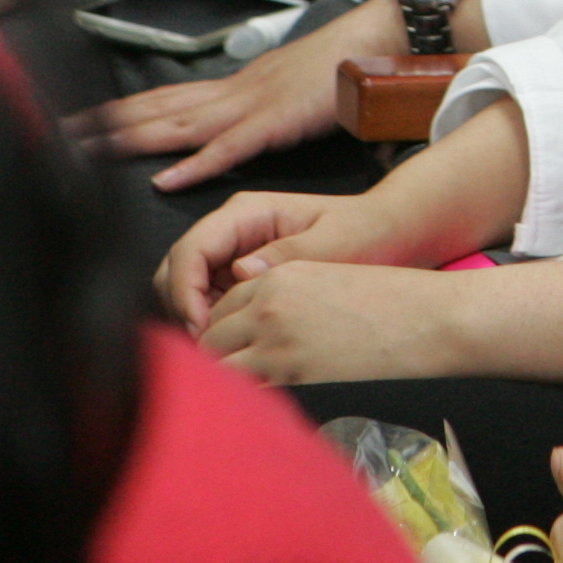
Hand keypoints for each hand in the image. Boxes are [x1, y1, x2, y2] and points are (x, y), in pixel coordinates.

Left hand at [77, 0, 405, 192]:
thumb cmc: (348, 68)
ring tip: (84, 153)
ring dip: (129, 140)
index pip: (166, 100)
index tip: (79, 122)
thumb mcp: (295, 95)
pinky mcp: (278, 121)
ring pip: (178, 124)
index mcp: (237, 89)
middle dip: (102, 124)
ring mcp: (252, 104)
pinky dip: (196, 162)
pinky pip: (230, 146)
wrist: (386, 37)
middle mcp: (234, 92)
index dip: (120, 112)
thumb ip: (268, 117)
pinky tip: (166, 178)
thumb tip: (247, 136)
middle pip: (155, 109)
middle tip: (53, 135)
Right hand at [158, 188, 381, 327]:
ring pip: (185, 288)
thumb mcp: (333, 242)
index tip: (201, 328)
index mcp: (247, 212)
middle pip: (176, 269)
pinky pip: (207, 301)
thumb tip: (241, 271)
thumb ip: (288, 254)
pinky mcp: (237, 276)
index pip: (191, 249)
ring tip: (221, 350)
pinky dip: (210, 324)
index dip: (184, 291)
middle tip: (208, 348)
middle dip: (182, 308)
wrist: (385, 235)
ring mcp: (232, 252)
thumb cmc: (364, 233)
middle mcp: (231, 230)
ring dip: (194, 319)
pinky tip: (235, 343)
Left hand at [195, 257, 475, 384]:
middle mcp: (269, 306)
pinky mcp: (294, 377)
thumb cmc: (391, 303)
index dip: (220, 338)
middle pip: (211, 340)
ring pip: (219, 370)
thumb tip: (257, 336)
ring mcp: (278, 343)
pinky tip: (255, 419)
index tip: (227, 359)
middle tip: (222, 390)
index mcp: (279, 277)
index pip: (221, 311)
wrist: (432, 320)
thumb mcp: (329, 283)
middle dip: (212, 364)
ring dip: (222, 389)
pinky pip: (246, 397)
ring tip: (232, 409)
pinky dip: (244, 408)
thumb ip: (287, 301)